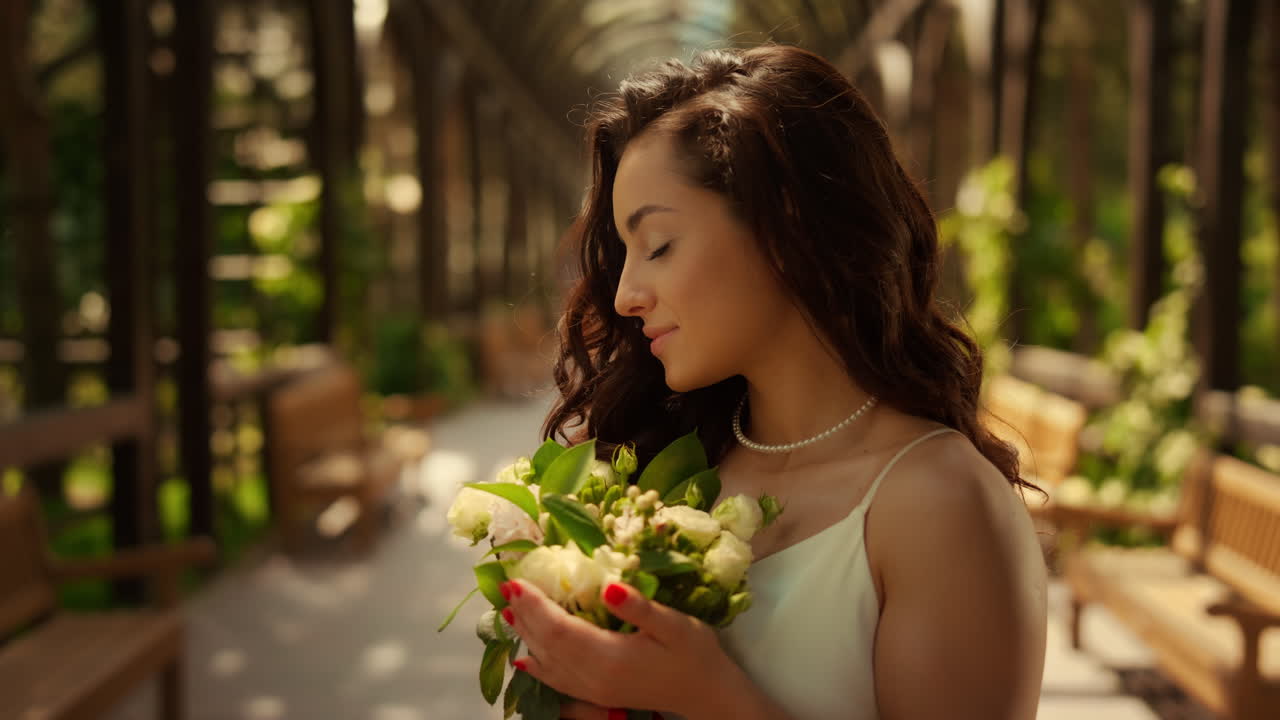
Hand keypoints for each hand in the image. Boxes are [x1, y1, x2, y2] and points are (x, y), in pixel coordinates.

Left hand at [500, 578, 728, 717]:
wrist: (708, 694)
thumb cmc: (695, 653)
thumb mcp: (675, 624)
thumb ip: (639, 607)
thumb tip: (607, 586)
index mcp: (610, 657)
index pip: (560, 628)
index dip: (535, 605)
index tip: (516, 582)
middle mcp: (594, 678)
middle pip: (548, 644)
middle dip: (525, 615)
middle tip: (506, 587)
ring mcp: (594, 691)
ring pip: (549, 662)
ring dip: (526, 636)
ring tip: (508, 612)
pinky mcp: (598, 695)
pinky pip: (558, 681)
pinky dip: (538, 667)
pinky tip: (526, 660)